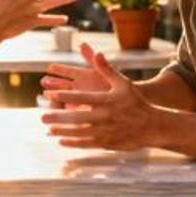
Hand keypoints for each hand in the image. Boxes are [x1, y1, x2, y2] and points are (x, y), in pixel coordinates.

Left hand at [41, 49, 158, 150]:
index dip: (66, 96)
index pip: (82, 97)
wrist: (153, 126)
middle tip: (42, 117)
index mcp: (106, 100)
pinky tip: (62, 141)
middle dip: (58, 117)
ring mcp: (105, 131)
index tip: (51, 95)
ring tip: (49, 129)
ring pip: (79, 133)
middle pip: (77, 117)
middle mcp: (104, 117)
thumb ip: (106, 69)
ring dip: (62, 131)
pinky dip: (73, 143)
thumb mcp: (123, 83)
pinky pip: (87, 144)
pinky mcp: (107, 143)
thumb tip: (96, 52)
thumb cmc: (136, 102)